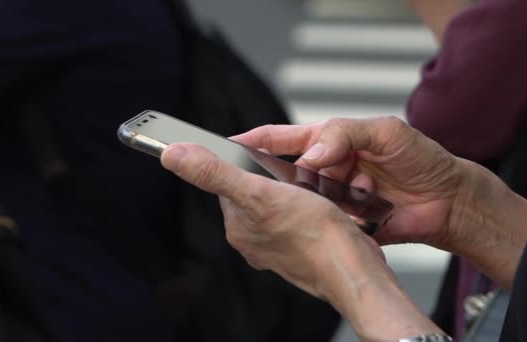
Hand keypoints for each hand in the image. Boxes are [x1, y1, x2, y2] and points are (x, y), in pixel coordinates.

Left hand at [160, 142, 442, 339]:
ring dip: (295, 190)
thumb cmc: (314, 236)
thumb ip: (215, 173)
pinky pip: (300, 216)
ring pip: (280, 202)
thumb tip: (173, 156)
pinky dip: (310, 205)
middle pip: (256, 190)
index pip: (228, 182)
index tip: (262, 157)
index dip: (245, 164)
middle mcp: (254, 238)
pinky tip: (322, 206)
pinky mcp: (302, 247)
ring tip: (312, 190)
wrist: (353, 269)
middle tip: (296, 175)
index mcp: (238, 226)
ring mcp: (278, 245)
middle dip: (275, 177)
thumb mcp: (259, 192)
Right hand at [233, 117, 465, 249]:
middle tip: (302, 185)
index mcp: (328, 141)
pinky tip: (354, 220)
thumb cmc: (421, 158)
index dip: (254, 141)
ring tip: (350, 198)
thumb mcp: (386, 132)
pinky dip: (334, 223)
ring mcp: (332, 197)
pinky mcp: (343, 222)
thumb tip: (311, 154)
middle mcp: (325, 169)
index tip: (228, 144)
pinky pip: (325, 224)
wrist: (449, 201)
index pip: (281, 139)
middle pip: (286, 174)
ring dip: (319, 203)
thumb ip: (345, 134)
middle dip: (287, 181)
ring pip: (304, 203)